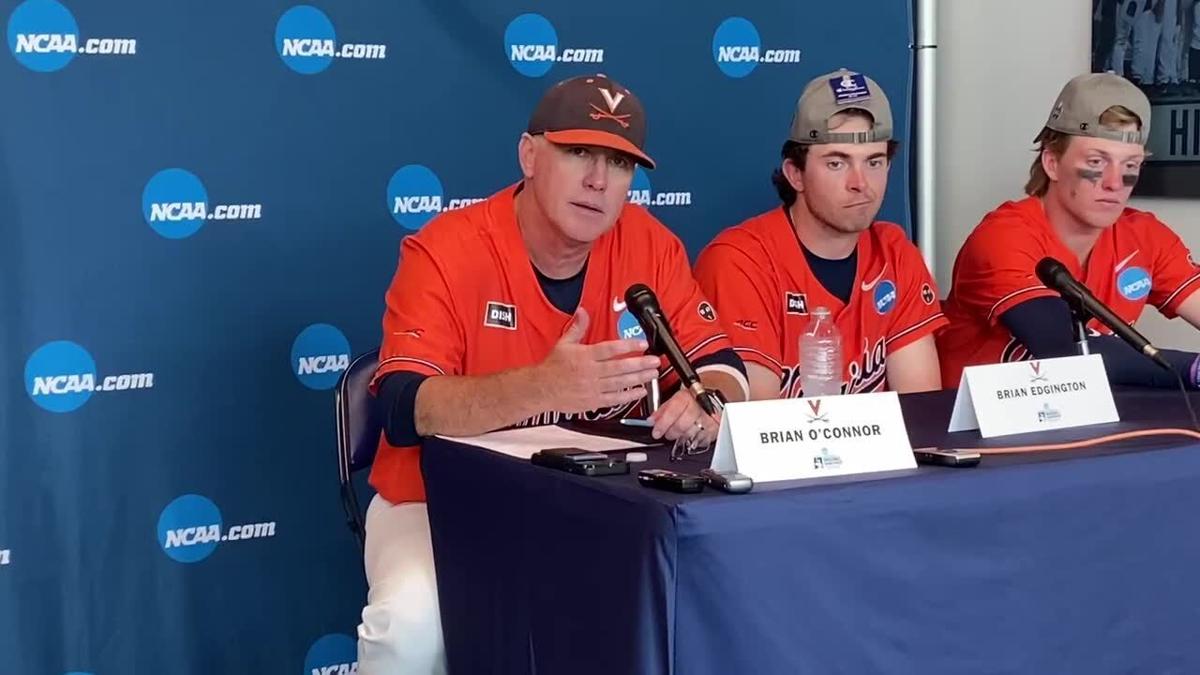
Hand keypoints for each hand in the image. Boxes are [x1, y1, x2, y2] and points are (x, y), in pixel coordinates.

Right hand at [534, 308, 660, 414]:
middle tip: (654, 361)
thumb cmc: (552, 368)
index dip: (628, 345)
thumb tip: (583, 312)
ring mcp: (592, 388)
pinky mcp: (593, 401)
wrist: (540, 390)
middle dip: (639, 364)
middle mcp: (590, 372)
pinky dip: (628, 396)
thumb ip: (577, 327)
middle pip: (619, 367)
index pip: (610, 349)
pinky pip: (614, 399)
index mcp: (584, 356)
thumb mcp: (563, 343)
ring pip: (619, 383)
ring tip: (652, 374)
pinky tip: (640, 391)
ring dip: (638, 379)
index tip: (642, 343)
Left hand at [648, 389, 720, 444]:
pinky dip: (693, 441)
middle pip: (682, 425)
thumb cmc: (694, 400)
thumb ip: (663, 410)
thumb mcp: (676, 399)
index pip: (673, 411)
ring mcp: (708, 419)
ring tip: (679, 434)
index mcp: (687, 397)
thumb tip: (651, 421)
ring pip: (690, 435)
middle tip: (668, 434)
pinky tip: (691, 435)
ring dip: (682, 438)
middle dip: (672, 432)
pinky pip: (700, 441)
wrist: (714, 400)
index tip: (656, 432)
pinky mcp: (714, 430)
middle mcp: (699, 407)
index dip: (663, 424)